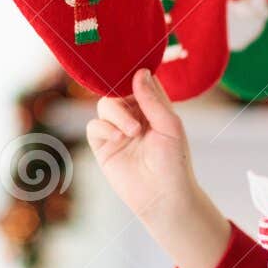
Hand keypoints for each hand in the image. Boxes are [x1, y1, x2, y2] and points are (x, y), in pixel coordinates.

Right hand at [87, 68, 201, 228]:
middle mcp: (134, 116)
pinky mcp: (103, 146)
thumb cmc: (174, 162)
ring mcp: (117, 130)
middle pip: (117, 89)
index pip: (141, 81)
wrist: (163, 197)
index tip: (132, 69)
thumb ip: (153, 99)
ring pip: (104, 105)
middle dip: (122, 94)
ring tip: (133, 132)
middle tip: (132, 106)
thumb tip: (140, 72)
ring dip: (117, 114)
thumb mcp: (169, 126)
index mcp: (153, 107)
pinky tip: (119, 138)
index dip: (135, 74)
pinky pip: (94, 125)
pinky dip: (104, 127)